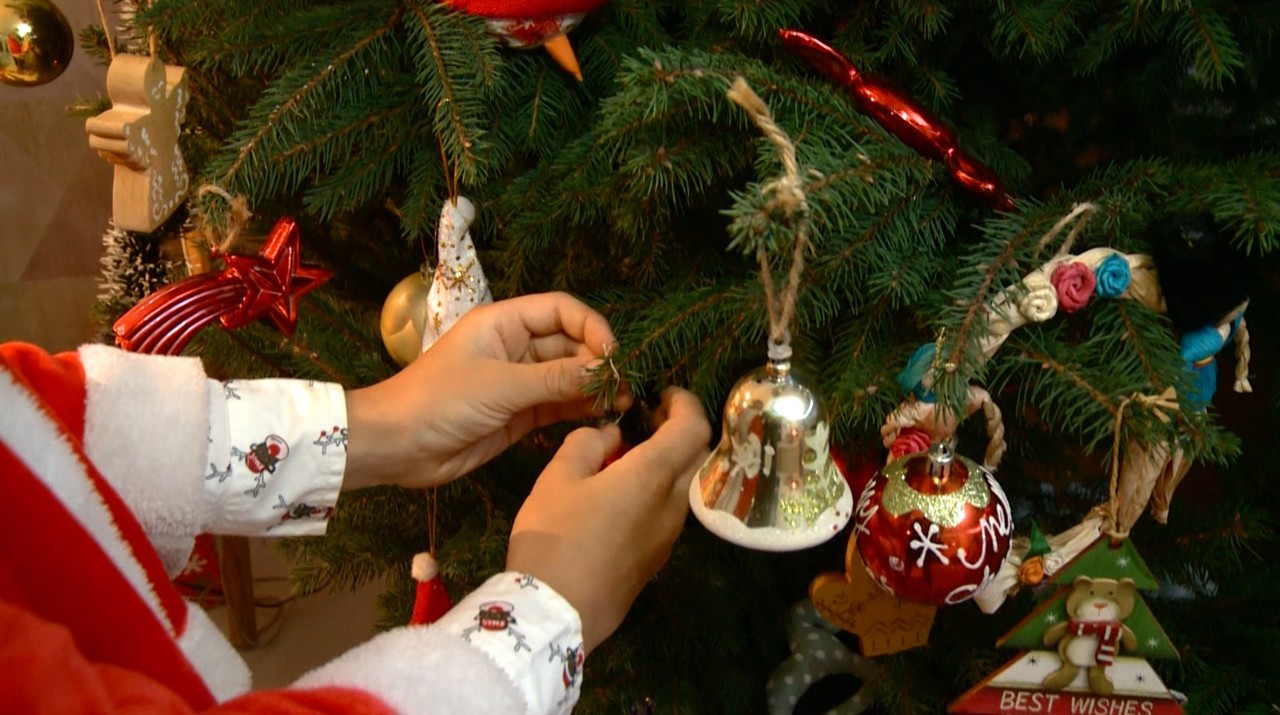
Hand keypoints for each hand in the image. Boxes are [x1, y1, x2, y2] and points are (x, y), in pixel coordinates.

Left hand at [343, 292, 629, 489]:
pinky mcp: (518, 415)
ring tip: (624, 405)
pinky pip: (557, 406)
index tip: (612, 355)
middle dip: (597, 362)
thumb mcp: (501, 386)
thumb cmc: (439, 401)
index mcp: (504, 323)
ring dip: (593, 389)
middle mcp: (514, 348)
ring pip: (567, 377)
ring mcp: (517, 382)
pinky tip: (604, 418)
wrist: (395, 446)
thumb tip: (605, 372)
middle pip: (569, 344)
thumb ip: (555, 379)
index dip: (592, 326)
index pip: (561, 310)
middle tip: (626, 386)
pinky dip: (579, 410)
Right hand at [507, 388, 710, 652]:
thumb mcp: (558, 477)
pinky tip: (619, 494)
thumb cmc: (554, 538)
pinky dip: (655, 490)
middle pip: (695, 455)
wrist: (556, 613)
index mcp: (653, 476)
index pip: (694, 427)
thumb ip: (588, 443)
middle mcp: (673, 505)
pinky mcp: (656, 558)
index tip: (662, 393)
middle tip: (645, 418)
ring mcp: (668, 536)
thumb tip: (611, 433)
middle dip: (677, 430)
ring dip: (665, 463)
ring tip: (625, 455)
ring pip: (681, 485)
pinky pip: (667, 511)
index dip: (685, 403)